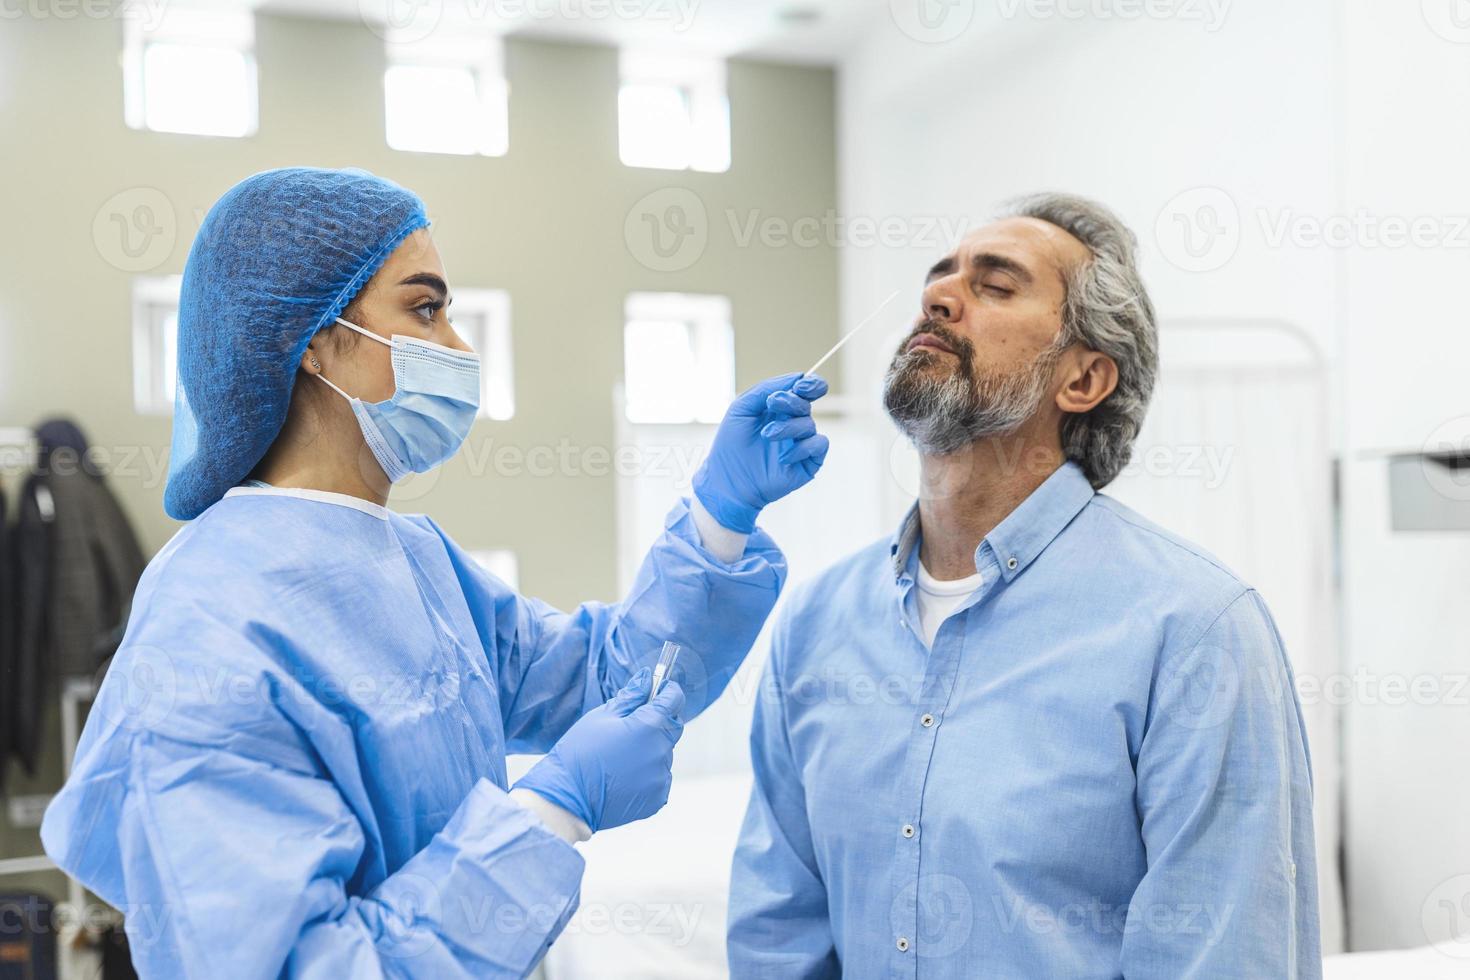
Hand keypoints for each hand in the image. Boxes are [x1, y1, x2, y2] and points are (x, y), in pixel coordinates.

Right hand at [513, 668, 684, 832]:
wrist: (567, 800)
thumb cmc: (579, 753)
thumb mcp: (601, 717)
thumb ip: (631, 696)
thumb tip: (648, 678)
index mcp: (648, 726)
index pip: (674, 700)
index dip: (668, 691)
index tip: (661, 689)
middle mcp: (660, 751)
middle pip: (672, 727)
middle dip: (659, 720)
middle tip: (633, 725)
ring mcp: (660, 776)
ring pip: (664, 753)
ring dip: (651, 749)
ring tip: (620, 757)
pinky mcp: (658, 797)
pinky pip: (659, 777)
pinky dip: (647, 773)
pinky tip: (623, 776)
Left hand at [691, 373, 829, 532]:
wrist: (728, 481)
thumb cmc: (731, 445)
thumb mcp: (742, 408)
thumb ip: (766, 389)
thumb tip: (798, 377)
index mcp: (778, 409)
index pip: (804, 390)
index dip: (810, 384)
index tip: (802, 384)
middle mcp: (792, 424)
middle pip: (806, 403)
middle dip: (790, 401)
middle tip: (772, 404)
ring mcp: (800, 443)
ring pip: (809, 424)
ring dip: (788, 426)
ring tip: (767, 435)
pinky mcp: (808, 462)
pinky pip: (819, 445)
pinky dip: (803, 447)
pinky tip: (783, 457)